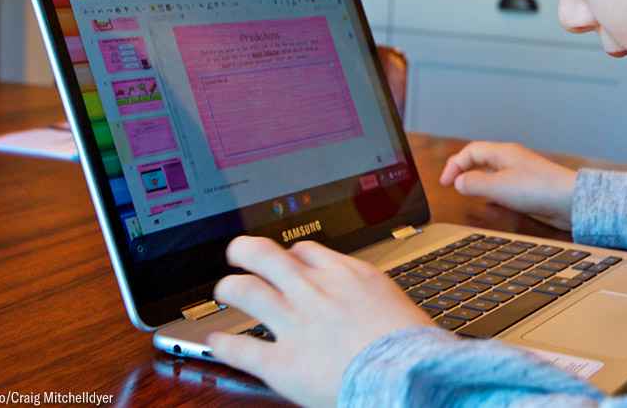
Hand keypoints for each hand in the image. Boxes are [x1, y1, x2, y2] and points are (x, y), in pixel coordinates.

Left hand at [207, 236, 431, 406]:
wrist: (409, 375)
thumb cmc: (411, 346)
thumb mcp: (392, 301)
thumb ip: (365, 294)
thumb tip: (359, 299)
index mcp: (346, 275)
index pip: (306, 250)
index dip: (292, 254)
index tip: (289, 261)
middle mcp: (314, 291)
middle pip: (266, 255)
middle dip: (246, 250)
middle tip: (239, 253)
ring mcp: (294, 324)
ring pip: (246, 290)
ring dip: (229, 288)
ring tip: (224, 290)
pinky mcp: (282, 362)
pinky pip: (240, 348)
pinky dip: (223, 345)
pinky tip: (215, 342)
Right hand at [440, 142, 576, 230]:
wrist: (570, 201)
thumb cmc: (539, 189)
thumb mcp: (498, 186)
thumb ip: (474, 184)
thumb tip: (458, 183)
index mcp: (503, 153)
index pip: (470, 151)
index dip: (454, 165)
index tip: (445, 182)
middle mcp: (511, 160)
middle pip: (480, 159)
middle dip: (464, 170)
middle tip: (452, 184)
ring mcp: (520, 173)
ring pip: (491, 173)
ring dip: (478, 181)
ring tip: (468, 192)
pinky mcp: (528, 188)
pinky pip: (503, 186)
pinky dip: (492, 191)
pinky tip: (492, 203)